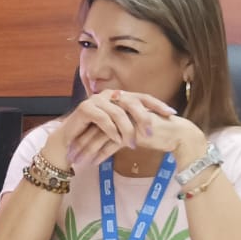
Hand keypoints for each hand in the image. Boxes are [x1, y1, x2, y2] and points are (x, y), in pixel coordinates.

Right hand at [50, 90, 177, 165]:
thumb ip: (132, 122)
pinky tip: (118, 141)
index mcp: (119, 96)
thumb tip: (156, 126)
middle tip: (151, 133)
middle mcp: (109, 95)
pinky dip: (112, 131)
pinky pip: (103, 119)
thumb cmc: (94, 134)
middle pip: (132, 102)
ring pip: (118, 113)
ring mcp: (96, 100)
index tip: (171, 113)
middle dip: (143, 118)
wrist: (69, 141)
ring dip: (127, 130)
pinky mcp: (85, 108)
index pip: (142, 97)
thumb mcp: (117, 127)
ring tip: (132, 144)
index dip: (157, 104)